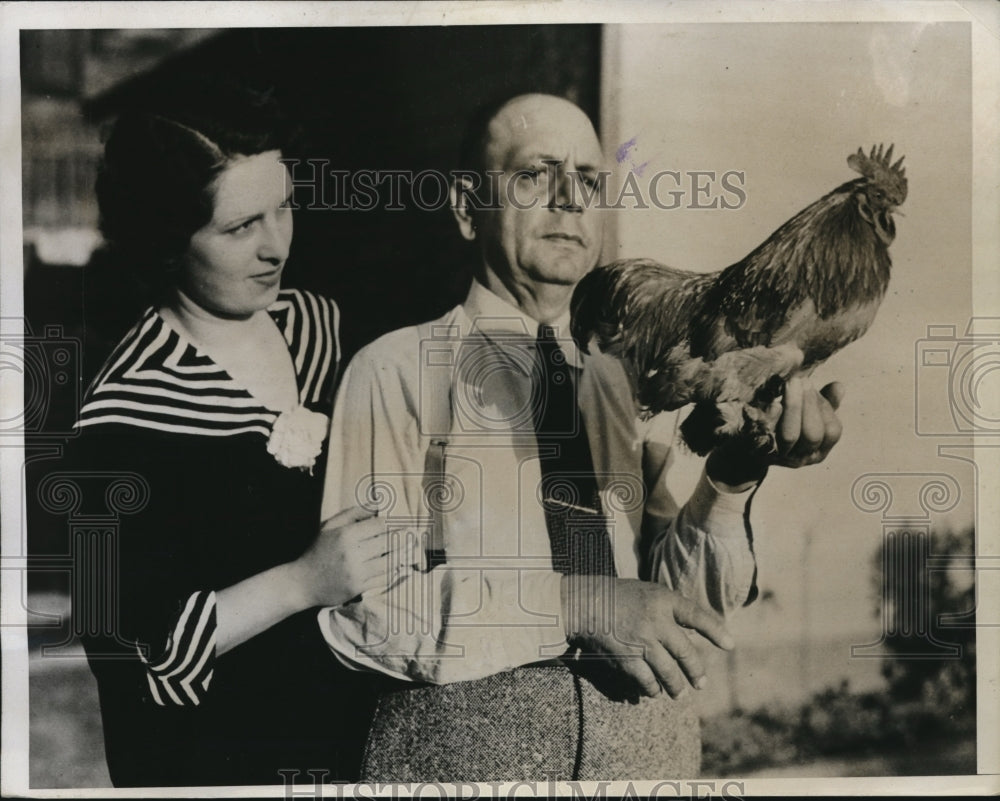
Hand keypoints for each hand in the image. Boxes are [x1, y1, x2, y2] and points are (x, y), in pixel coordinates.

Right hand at [290, 506, 411, 608]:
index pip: (379, 525)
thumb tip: (378, 502)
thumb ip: (354, 513)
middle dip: (402, 537)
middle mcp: (352, 553)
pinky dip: (394, 571)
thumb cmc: (318, 551)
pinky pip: (384, 578)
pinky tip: (401, 566)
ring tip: (411, 549)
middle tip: (413, 535)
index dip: (392, 523)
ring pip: (390, 561)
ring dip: (403, 555)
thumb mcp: (330, 526)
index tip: (400, 523)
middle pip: (388, 542)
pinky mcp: (359, 588)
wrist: (302, 582)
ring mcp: (356, 572)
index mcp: (346, 534)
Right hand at [561, 576, 734, 698]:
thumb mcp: (648, 593)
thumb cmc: (618, 597)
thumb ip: (669, 610)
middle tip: (700, 684)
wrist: (584, 604)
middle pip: (685, 653)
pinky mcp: (626, 659)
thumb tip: (690, 633)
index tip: (730, 645)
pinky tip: (651, 691)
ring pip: (669, 673)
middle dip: (695, 672)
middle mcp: (655, 621)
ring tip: (678, 693)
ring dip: (675, 687)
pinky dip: (650, 689)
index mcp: (662, 600)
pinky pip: (646, 681)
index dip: (715, 630)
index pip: (696, 615)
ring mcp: (641, 642)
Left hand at [707, 377, 844, 488]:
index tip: (810, 384)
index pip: (832, 431)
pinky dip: (771, 418)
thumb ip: (824, 403)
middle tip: (800, 380)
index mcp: (818, 451)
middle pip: (812, 435)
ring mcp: (779, 457)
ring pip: (790, 436)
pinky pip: (766, 436)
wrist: (748, 448)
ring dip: (793, 407)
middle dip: (808, 404)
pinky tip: (773, 402)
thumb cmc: (783, 426)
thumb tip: (839, 386)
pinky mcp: (759, 452)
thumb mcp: (806, 415)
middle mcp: (801, 458)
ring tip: (789, 383)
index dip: (824, 408)